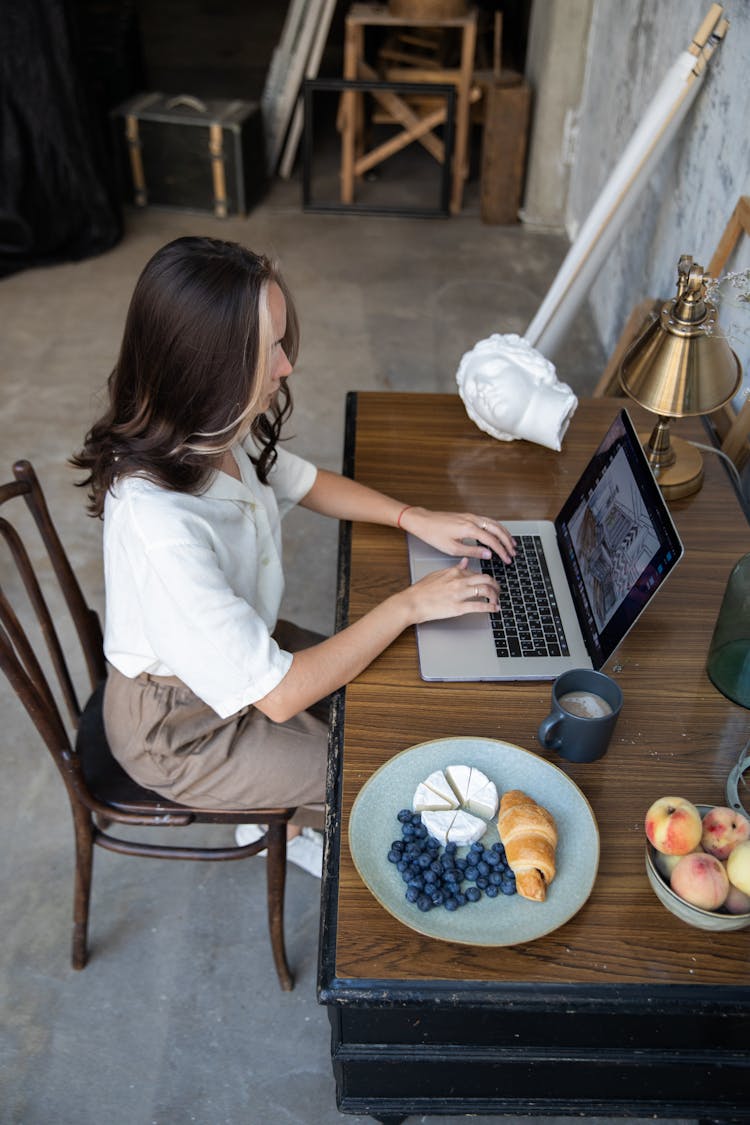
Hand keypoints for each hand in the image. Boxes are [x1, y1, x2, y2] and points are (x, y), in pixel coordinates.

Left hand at [400, 506, 515, 563]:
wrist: (423, 521)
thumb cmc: (434, 534)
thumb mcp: (452, 548)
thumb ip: (473, 551)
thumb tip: (488, 554)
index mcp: (469, 528)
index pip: (492, 540)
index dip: (502, 551)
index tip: (507, 559)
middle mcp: (472, 520)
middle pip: (497, 529)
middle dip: (507, 542)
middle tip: (513, 552)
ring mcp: (471, 516)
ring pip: (494, 523)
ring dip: (504, 533)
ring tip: (511, 543)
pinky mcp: (468, 515)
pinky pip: (488, 520)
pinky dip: (497, 527)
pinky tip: (498, 533)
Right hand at [400, 557, 499, 624]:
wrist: (412, 602)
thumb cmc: (421, 590)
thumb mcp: (438, 574)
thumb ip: (454, 568)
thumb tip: (465, 562)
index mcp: (454, 572)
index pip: (476, 572)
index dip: (485, 579)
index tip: (487, 583)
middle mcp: (459, 581)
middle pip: (485, 579)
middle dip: (495, 585)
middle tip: (498, 590)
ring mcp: (459, 594)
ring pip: (485, 590)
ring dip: (495, 595)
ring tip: (497, 600)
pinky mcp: (458, 608)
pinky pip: (479, 606)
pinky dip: (490, 607)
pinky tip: (494, 609)